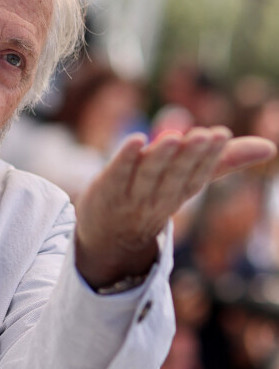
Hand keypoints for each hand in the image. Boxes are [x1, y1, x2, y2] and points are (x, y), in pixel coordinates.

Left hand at [73, 127, 275, 288]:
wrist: (109, 234)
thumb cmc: (154, 197)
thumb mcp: (187, 180)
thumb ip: (222, 161)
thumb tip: (270, 147)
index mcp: (181, 192)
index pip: (197, 175)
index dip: (208, 156)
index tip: (220, 134)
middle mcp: (159, 196)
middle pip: (176, 176)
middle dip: (191, 156)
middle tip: (205, 135)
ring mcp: (131, 196)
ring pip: (149, 176)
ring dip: (161, 158)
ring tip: (174, 139)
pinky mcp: (107, 190)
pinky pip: (117, 174)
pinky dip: (125, 159)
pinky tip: (135, 140)